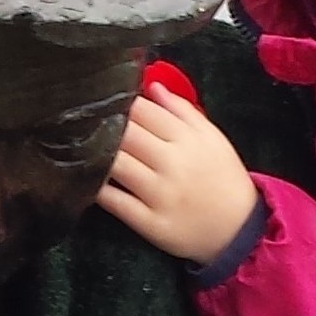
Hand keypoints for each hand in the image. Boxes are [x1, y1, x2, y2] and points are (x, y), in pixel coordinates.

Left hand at [96, 83, 259, 263]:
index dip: (118, 102)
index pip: (143, 110)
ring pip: (116, 165)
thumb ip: (181, 109)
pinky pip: (115, 202)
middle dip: (101, 124)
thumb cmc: (222, 178)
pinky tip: (83, 177)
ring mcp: (160, 195)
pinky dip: (95, 187)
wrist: (239, 230)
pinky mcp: (150, 223)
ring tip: (77, 145)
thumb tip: (151, 85)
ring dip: (94, 153)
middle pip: (126, 134)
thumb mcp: (212, 138)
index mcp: (187, 139)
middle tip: (80, 120)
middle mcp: (173, 164)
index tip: (102, 99)